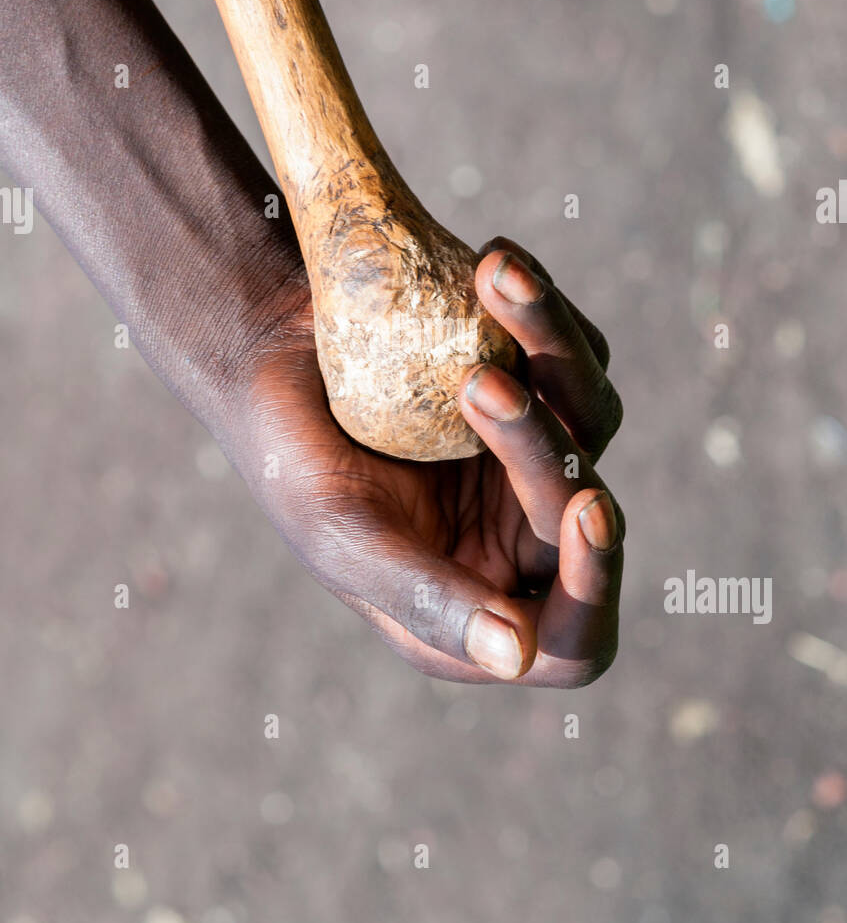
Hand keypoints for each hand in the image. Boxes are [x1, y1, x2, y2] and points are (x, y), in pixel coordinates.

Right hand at [243, 237, 623, 685]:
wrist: (270, 346)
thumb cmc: (291, 456)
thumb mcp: (346, 537)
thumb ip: (428, 601)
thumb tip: (518, 656)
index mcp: (476, 606)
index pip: (577, 637)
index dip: (597, 585)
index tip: (587, 507)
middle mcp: (518, 541)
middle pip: (588, 511)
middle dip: (542, 448)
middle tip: (476, 383)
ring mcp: (531, 460)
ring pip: (594, 417)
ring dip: (553, 353)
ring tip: (493, 287)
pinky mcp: (540, 387)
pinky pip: (578, 352)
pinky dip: (543, 309)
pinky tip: (487, 265)